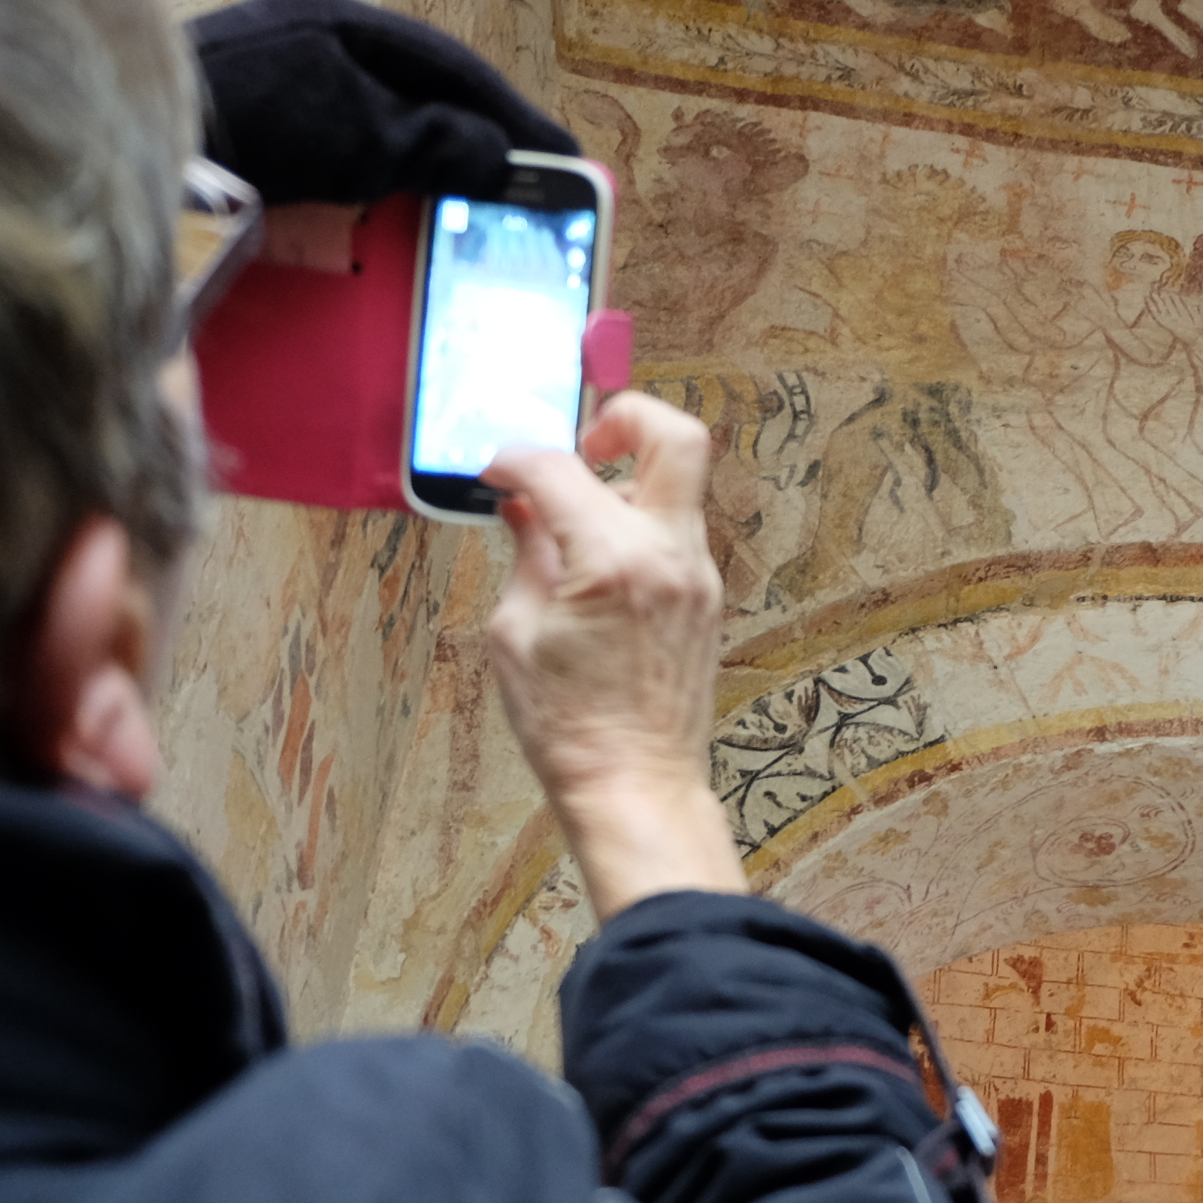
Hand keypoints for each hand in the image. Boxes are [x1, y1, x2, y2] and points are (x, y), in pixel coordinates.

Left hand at [186, 0, 577, 207]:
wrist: (109, 145)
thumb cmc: (243, 126)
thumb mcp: (359, 137)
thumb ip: (435, 140)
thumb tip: (497, 154)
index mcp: (338, 20)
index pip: (451, 66)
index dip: (511, 115)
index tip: (561, 158)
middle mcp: (300, 36)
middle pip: (408, 92)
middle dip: (465, 141)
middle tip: (515, 192)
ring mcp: (262, 76)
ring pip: (364, 123)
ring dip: (411, 167)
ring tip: (455, 212)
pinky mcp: (229, 121)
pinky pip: (319, 147)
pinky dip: (358, 180)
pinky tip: (371, 215)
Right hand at [482, 393, 744, 918]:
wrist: (636, 784)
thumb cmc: (566, 725)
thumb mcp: (515, 634)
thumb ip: (526, 553)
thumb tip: (522, 505)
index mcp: (612, 561)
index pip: (559, 469)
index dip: (516, 458)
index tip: (495, 471)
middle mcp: (668, 554)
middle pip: (676, 436)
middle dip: (623, 418)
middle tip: (581, 446)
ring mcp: (698, 574)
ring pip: (677, 483)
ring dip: (626, 480)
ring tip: (573, 522)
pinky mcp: (707, 596)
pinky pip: (676, 530)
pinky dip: (637, 523)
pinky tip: (594, 562)